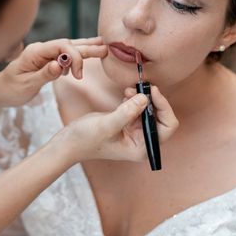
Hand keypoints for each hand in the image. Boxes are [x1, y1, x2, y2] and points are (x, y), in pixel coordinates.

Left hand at [0, 37, 106, 106]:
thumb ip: (44, 74)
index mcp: (36, 52)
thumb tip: (60, 65)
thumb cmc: (11, 89)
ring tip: (103, 46)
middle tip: (106, 49)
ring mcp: (44, 54)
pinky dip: (78, 54)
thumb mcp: (26, 85)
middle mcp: (41, 49)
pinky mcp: (46, 60)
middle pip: (68, 45)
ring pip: (68, 48)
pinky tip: (89, 51)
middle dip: (87, 48)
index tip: (78, 76)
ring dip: (86, 48)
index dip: (75, 57)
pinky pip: (64, 55)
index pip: (62, 46)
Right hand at [54, 87, 179, 163]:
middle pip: (161, 117)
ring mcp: (135, 132)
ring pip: (150, 110)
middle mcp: (142, 141)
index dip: (164, 108)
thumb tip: (145, 97)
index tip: (153, 92)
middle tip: (142, 87)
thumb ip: (127, 112)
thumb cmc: (85, 140)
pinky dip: (135, 98)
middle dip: (153, 101)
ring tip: (130, 90)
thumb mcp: (106, 125)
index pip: (167, 127)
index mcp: (142, 148)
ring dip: (143, 98)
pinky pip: (139, 107)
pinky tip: (126, 94)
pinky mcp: (127, 123)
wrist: (69, 142)